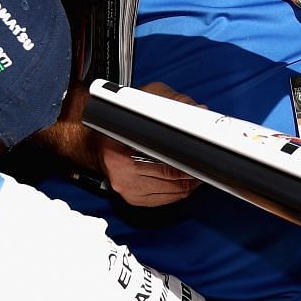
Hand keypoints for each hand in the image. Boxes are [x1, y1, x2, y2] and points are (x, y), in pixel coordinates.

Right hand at [97, 82, 202, 205]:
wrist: (96, 144)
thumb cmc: (120, 123)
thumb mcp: (142, 101)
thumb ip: (172, 102)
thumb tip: (199, 110)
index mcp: (119, 152)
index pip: (163, 160)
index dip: (185, 158)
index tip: (200, 153)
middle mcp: (122, 175)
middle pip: (171, 178)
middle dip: (192, 170)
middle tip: (205, 160)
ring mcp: (128, 191)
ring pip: (172, 192)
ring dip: (189, 182)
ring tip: (197, 169)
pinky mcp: (134, 200)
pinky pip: (166, 199)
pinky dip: (179, 191)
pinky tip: (185, 180)